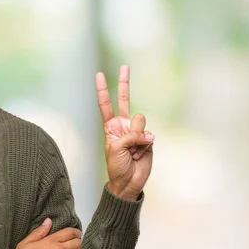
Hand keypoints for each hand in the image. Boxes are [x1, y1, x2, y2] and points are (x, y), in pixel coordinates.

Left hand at [96, 65, 153, 200]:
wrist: (129, 182)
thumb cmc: (117, 166)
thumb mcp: (116, 148)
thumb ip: (130, 135)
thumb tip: (148, 133)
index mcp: (111, 126)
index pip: (106, 105)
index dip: (103, 90)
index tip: (99, 74)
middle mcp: (124, 125)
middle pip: (125, 100)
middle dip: (124, 83)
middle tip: (125, 66)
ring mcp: (137, 131)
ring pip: (140, 120)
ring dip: (136, 137)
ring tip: (132, 150)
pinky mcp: (149, 139)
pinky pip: (148, 134)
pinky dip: (144, 145)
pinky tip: (140, 153)